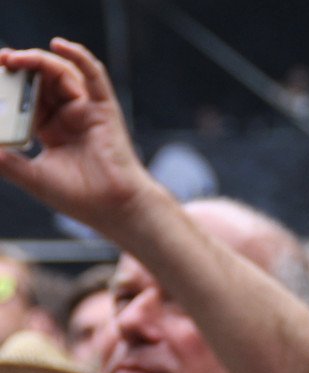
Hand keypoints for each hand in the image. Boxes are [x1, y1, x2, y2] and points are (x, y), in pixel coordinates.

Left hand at [0, 38, 157, 237]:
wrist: (114, 208)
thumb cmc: (80, 198)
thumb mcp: (32, 176)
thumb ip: (6, 161)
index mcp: (52, 130)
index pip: (26, 99)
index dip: (9, 86)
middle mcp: (69, 116)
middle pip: (41, 81)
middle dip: (19, 68)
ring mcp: (87, 111)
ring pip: (61, 74)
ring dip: (38, 61)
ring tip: (14, 59)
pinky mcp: (104, 109)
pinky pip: (94, 76)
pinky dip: (79, 57)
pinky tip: (60, 44)